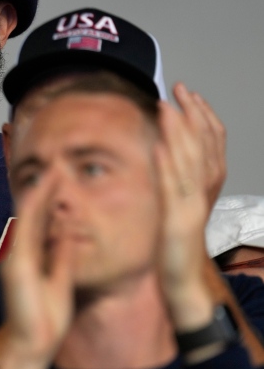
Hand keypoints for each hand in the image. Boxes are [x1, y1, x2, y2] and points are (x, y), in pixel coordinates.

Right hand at [0, 179, 73, 368]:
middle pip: (32, 213)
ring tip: (52, 169)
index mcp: (32, 255)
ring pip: (26, 216)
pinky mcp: (16, 262)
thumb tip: (67, 232)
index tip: (61, 177)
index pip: (41, 220)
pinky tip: (39, 192)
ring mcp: (16, 255)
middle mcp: (21, 251)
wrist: (35, 342)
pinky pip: (24, 230)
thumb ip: (61, 255)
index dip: (50, 198)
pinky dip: (31, 209)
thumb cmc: (46, 318)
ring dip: (39, 192)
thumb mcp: (61, 279)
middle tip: (55, 164)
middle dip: (44, 188)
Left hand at [156, 86, 214, 328]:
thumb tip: (163, 152)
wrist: (182, 281)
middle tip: (179, 86)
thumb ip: (175, 180)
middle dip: (191, 113)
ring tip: (167, 106)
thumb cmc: (176, 244)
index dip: (201, 116)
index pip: (210, 143)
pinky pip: (172, 190)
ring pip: (189, 162)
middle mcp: (202, 193)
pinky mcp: (176, 221)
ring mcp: (191, 206)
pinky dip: (167, 167)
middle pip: (202, 145)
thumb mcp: (177, 205)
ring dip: (177, 132)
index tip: (188, 93)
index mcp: (204, 188)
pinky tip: (158, 147)